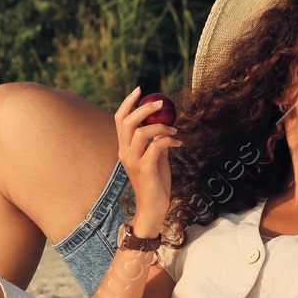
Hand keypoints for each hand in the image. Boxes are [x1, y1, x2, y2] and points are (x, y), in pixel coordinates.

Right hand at [114, 87, 177, 234]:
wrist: (154, 208)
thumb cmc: (156, 182)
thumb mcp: (156, 158)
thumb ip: (157, 141)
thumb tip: (166, 125)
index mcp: (124, 148)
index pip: (120, 120)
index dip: (127, 102)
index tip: (140, 90)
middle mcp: (125, 153)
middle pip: (127, 121)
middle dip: (144, 108)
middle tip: (161, 103)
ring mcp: (133, 161)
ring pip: (142, 132)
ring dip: (161, 126)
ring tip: (175, 130)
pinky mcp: (144, 169)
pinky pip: (156, 146)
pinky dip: (169, 140)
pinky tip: (178, 143)